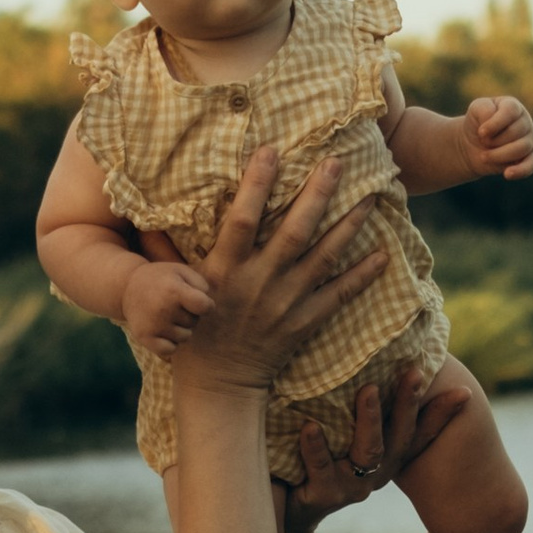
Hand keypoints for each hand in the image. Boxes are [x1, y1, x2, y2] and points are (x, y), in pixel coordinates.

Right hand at [120, 253, 213, 357]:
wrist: (127, 287)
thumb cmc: (161, 279)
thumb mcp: (181, 271)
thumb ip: (201, 284)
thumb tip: (208, 305)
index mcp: (173, 291)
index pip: (204, 306)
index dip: (206, 305)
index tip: (199, 301)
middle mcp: (163, 309)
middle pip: (194, 322)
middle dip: (190, 315)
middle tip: (175, 305)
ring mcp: (153, 325)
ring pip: (185, 337)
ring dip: (181, 328)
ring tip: (168, 315)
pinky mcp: (144, 338)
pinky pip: (170, 350)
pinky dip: (170, 343)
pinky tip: (164, 330)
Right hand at [172, 147, 386, 399]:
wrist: (219, 382)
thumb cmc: (194, 329)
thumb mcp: (176, 288)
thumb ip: (168, 250)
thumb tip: (149, 213)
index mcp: (225, 270)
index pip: (242, 219)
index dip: (257, 184)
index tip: (271, 150)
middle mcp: (258, 282)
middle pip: (294, 231)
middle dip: (317, 194)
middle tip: (338, 161)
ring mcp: (285, 303)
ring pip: (324, 257)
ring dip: (349, 225)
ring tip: (371, 196)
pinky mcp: (304, 323)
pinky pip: (339, 295)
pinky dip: (362, 275)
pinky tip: (383, 254)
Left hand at [287, 362, 473, 529]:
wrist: (291, 512)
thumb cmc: (318, 462)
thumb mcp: (344, 438)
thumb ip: (360, 412)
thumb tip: (370, 367)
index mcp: (385, 457)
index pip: (420, 433)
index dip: (442, 414)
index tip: (465, 392)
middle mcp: (376, 472)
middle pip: (400, 436)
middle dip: (410, 403)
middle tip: (414, 372)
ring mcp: (352, 486)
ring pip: (369, 452)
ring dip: (370, 419)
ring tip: (368, 389)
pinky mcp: (324, 496)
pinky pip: (321, 467)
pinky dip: (316, 447)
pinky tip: (310, 426)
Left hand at [460, 94, 532, 183]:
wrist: (473, 145)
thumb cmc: (477, 124)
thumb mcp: (475, 110)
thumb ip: (484, 109)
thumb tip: (493, 123)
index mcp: (513, 107)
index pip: (511, 111)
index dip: (496, 123)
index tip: (480, 132)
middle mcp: (525, 122)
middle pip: (515, 132)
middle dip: (494, 141)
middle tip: (482, 142)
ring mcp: (530, 141)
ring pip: (521, 148)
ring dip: (498, 155)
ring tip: (483, 157)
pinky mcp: (530, 159)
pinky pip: (531, 165)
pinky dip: (520, 171)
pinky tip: (507, 174)